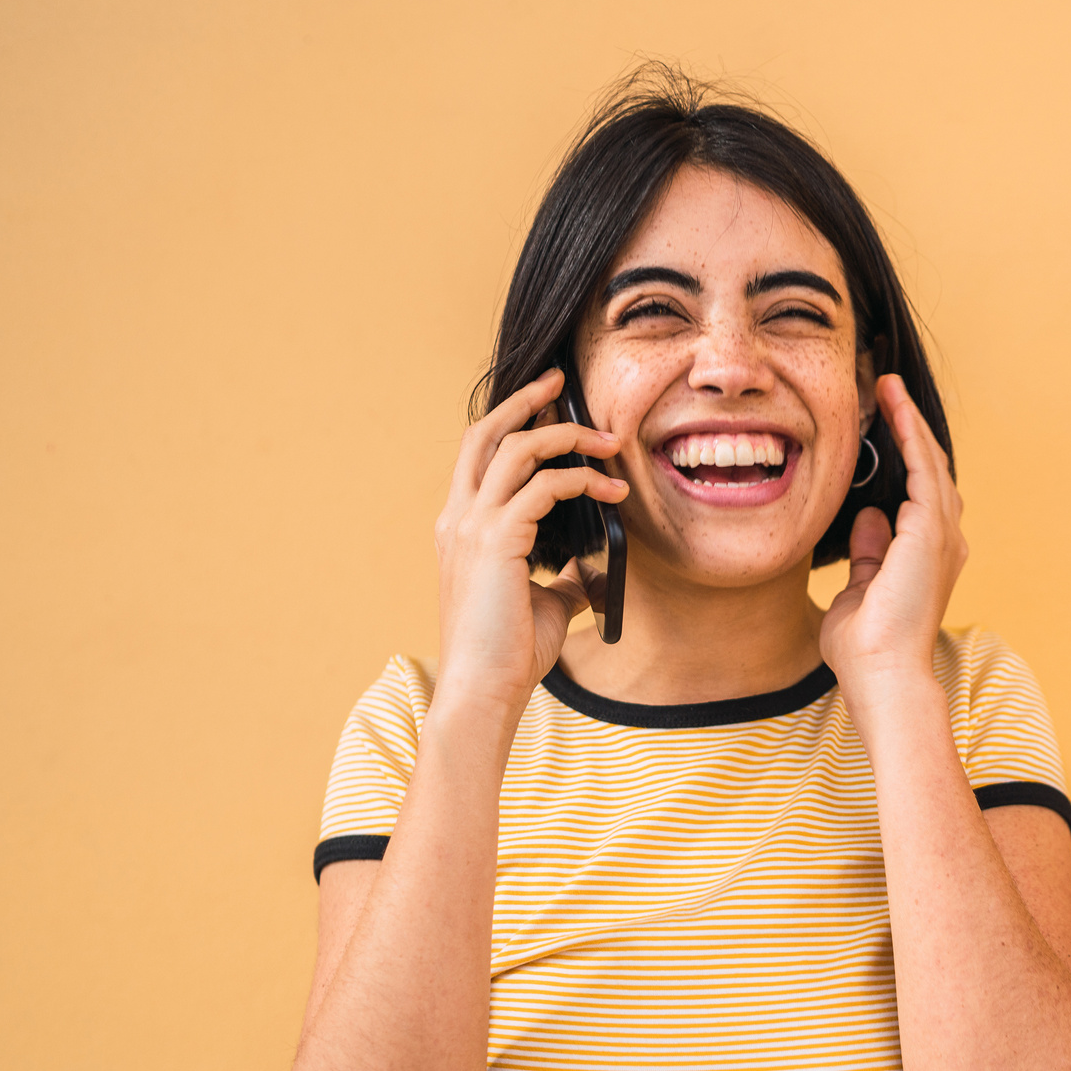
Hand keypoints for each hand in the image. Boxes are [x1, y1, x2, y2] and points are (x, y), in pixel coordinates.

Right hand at [433, 368, 626, 706]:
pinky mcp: (496, 540)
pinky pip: (542, 487)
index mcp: (461, 526)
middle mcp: (459, 517)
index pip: (479, 454)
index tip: (547, 401)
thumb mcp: (547, 603)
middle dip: (524, 399)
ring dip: (566, 436)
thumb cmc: (510, 652)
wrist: (485, 689)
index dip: (510, 420)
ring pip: (516, 449)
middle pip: (484, 432)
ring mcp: (472, 526)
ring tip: (608, 442)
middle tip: (560, 381)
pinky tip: (611, 492)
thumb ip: (565, 576)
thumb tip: (594, 568)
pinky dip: (580, 479)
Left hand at [819, 374, 966, 709]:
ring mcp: (942, 535)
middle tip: (886, 390)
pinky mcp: (931, 530)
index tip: (882, 426)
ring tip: (888, 388)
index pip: (918, 495)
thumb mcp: (860, 591)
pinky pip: (922, 468)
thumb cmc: (868, 649)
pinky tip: (895, 406)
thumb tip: (869, 519)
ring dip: (909, 422)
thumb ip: (868, 555)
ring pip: (929, 462)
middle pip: (930, 471)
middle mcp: (944, 542)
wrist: (883, 674)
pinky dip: (910, 433)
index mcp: (928, 558)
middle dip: (908, 429)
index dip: (904, 457)